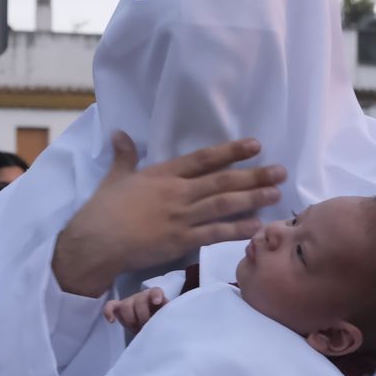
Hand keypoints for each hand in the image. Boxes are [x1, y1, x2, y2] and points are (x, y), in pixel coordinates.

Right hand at [52, 132, 283, 297]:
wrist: (94, 242)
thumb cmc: (101, 210)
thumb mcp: (114, 178)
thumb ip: (124, 156)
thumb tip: (119, 133)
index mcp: (162, 174)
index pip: (203, 159)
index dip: (231, 151)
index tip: (255, 144)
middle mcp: (177, 192)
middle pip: (222, 180)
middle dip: (254, 175)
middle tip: (281, 170)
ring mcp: (181, 217)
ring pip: (224, 204)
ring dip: (252, 198)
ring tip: (276, 194)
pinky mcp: (180, 241)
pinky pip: (215, 234)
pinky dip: (237, 230)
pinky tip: (256, 226)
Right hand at [103, 287, 166, 331]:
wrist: (149, 328)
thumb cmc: (158, 323)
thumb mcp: (165, 321)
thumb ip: (165, 319)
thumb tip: (164, 325)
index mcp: (155, 298)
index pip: (155, 291)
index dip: (155, 295)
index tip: (157, 302)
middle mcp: (141, 297)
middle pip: (139, 300)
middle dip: (142, 316)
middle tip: (146, 327)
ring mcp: (129, 301)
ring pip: (125, 305)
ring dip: (130, 320)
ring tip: (136, 329)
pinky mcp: (118, 308)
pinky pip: (111, 306)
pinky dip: (109, 312)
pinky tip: (111, 321)